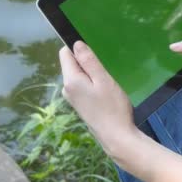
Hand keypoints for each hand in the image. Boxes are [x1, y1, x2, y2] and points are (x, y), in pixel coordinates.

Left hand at [59, 41, 139, 159]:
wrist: (116, 136)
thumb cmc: (112, 106)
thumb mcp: (103, 79)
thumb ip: (89, 61)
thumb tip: (76, 44)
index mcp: (70, 80)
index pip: (65, 53)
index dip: (78, 48)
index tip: (95, 55)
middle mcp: (67, 89)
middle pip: (72, 64)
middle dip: (87, 63)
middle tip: (105, 73)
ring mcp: (72, 98)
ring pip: (78, 76)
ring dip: (91, 75)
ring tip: (107, 85)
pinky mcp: (80, 105)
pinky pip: (82, 86)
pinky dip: (92, 85)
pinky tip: (105, 94)